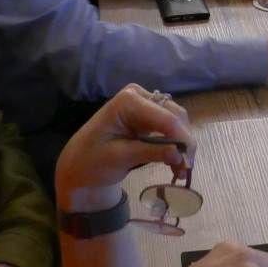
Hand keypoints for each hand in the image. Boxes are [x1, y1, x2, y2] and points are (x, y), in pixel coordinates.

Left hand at [55, 84, 192, 209]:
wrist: (78, 166)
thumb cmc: (91, 160)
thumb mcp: (120, 157)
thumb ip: (151, 152)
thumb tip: (180, 155)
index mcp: (128, 100)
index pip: (165, 118)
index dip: (181, 139)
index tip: (189, 162)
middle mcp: (140, 96)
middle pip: (174, 116)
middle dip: (183, 142)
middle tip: (186, 169)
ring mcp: (145, 105)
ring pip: (176, 122)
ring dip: (182, 145)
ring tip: (180, 170)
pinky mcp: (148, 117)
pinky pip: (170, 128)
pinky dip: (175, 145)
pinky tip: (176, 163)